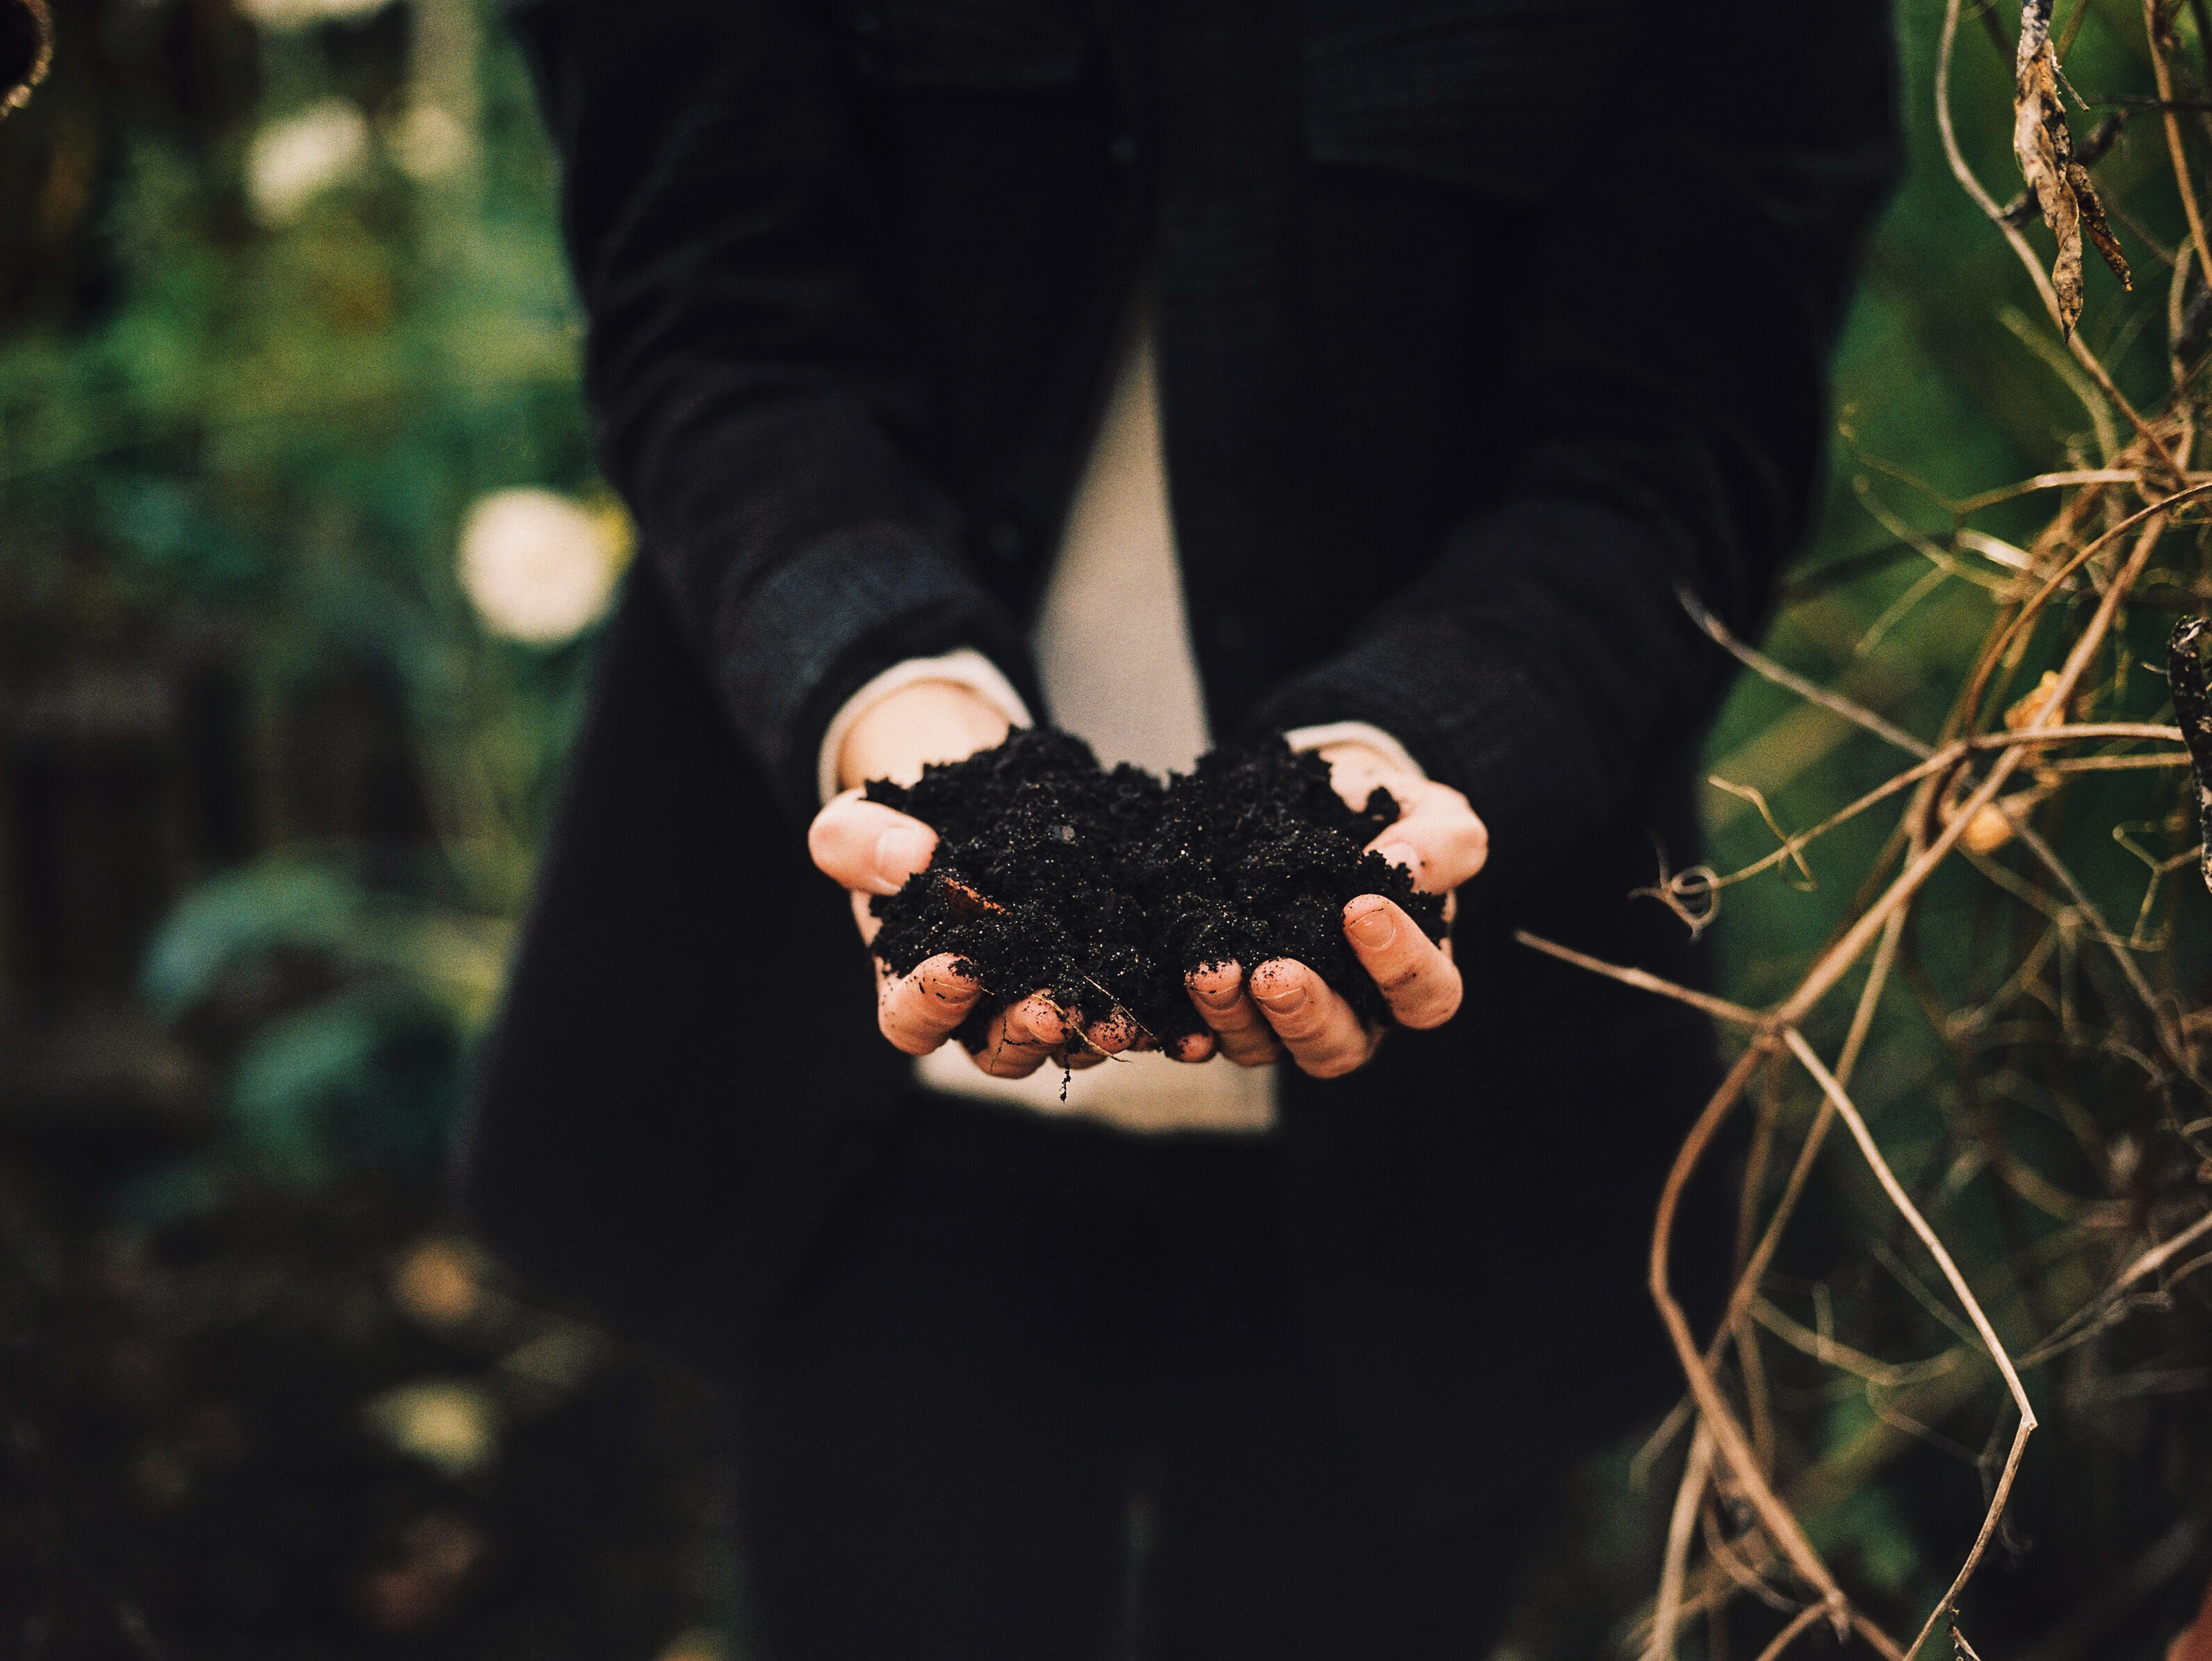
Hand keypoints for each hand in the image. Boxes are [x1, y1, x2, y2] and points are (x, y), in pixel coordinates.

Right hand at [806, 681, 1137, 1076]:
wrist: (973, 811)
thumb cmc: (904, 829)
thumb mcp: (859, 823)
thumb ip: (859, 843)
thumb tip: (910, 855)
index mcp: (915, 989)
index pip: (913, 1021)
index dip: (931, 1004)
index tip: (957, 966)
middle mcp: (983, 1012)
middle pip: (1002, 1047)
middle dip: (1028, 1030)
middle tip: (1051, 1005)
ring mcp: (1047, 1001)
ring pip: (1073, 1040)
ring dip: (1097, 1032)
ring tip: (1121, 1014)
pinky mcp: (1102, 981)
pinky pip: (1133, 1014)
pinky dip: (1161, 1023)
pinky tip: (1189, 1023)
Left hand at [1184, 739, 1485, 1078]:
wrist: (1314, 801)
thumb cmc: (1385, 817)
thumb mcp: (1431, 816)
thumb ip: (1437, 844)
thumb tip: (1399, 865)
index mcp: (1410, 976)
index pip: (1424, 996)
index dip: (1398, 965)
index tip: (1359, 909)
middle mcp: (1349, 1011)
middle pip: (1340, 1046)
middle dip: (1305, 1013)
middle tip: (1275, 973)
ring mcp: (1280, 1015)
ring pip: (1265, 1048)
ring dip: (1235, 1017)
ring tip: (1210, 970)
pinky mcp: (1224, 1004)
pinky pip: (1203, 1033)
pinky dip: (1184, 1027)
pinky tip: (1165, 1015)